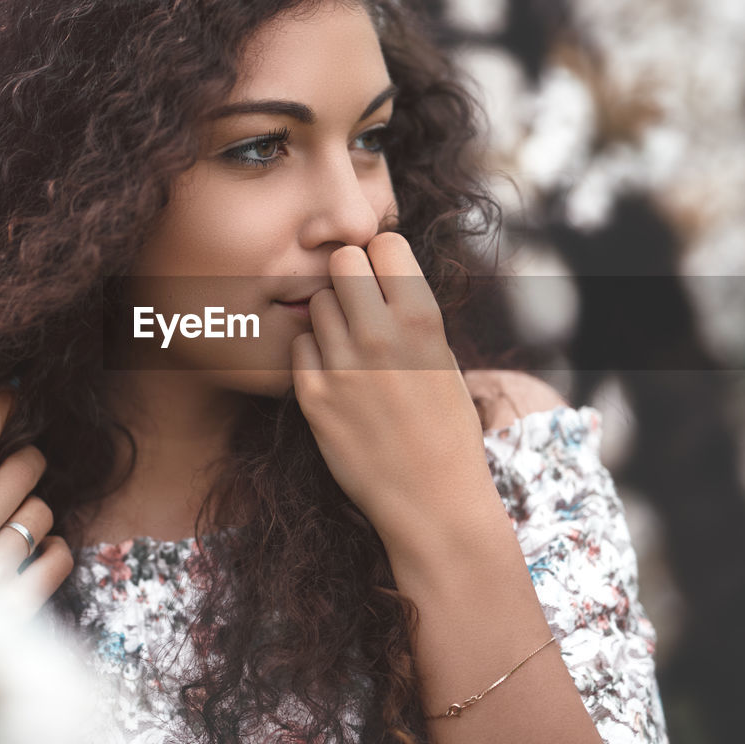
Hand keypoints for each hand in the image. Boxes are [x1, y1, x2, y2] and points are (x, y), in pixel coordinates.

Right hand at [0, 390, 74, 718]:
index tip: (11, 395)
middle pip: (24, 468)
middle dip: (27, 463)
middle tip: (22, 468)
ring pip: (43, 511)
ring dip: (36, 515)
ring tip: (18, 527)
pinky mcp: (17, 607)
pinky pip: (59, 559)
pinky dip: (56, 554)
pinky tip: (39, 557)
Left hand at [289, 233, 499, 544]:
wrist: (432, 500)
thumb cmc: (444, 426)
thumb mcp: (443, 357)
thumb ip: (409, 312)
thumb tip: (376, 268)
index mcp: (423, 319)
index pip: (385, 242)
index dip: (383, 259)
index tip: (385, 281)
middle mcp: (380, 335)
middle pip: (341, 260)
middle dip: (349, 277)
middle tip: (360, 308)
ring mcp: (342, 365)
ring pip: (317, 303)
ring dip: (331, 319)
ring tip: (352, 352)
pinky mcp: (313, 396)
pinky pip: (300, 347)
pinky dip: (314, 358)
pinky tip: (338, 381)